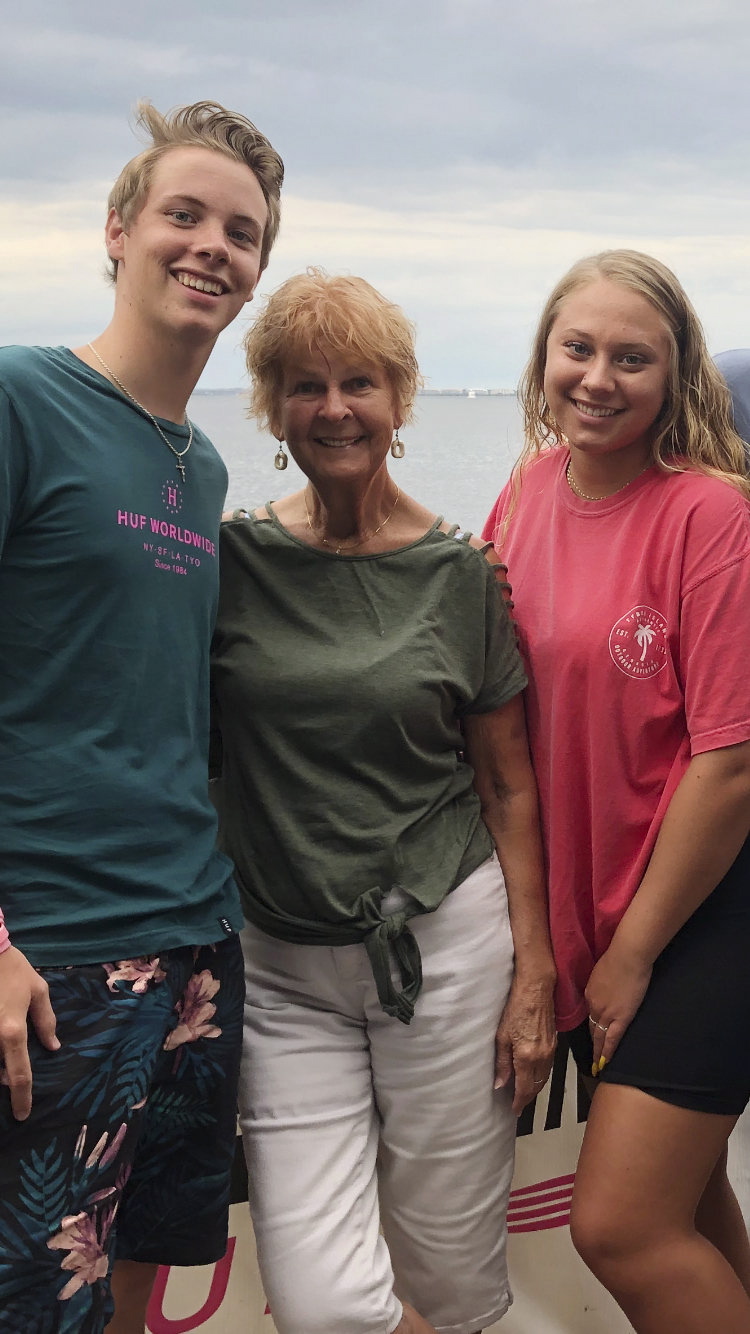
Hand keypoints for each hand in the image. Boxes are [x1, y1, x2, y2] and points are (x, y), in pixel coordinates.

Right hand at [0, 947, 59, 1119]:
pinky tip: (2, 1037)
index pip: (19, 1075)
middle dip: (5, 1080)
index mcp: (11, 1031)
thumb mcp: (37, 990)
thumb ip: (46, 1021)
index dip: (22, 1098)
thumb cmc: (12, 969)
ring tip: (7, 1055)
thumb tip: (53, 1046)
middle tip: (12, 1076)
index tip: (22, 1115)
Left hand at [494, 974, 555, 1113]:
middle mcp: (542, 1057)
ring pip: (544, 1078)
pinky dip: (541, 1077)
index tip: (514, 1110)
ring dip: (535, 1089)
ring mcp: (550, 1051)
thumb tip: (500, 1085)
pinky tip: (534, 1077)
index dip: (519, 1101)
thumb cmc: (515, 1009)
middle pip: (536, 1086)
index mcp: (527, 1057)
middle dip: (527, 1098)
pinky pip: (548, 1068)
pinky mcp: (554, 1044)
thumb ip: (502, 1063)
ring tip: (524, 1095)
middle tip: (518, 1106)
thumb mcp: (502, 1036)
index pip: (524, 1088)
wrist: (536, 989)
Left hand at [585, 942, 652, 1074]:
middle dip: (592, 1042)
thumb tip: (605, 989)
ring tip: (596, 1065)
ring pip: (600, 1037)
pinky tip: (605, 1062)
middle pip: (593, 1028)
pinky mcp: (621, 1018)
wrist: (627, 958)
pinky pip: (612, 1039)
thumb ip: (601, 984)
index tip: (593, 1033)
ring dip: (598, 1052)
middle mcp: (594, 1006)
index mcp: (590, 994)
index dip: (593, 1024)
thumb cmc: (617, 958)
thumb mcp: (601, 972)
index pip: (591, 1013)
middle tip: (591, 1057)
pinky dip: (607, 1052)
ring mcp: (606, 1014)